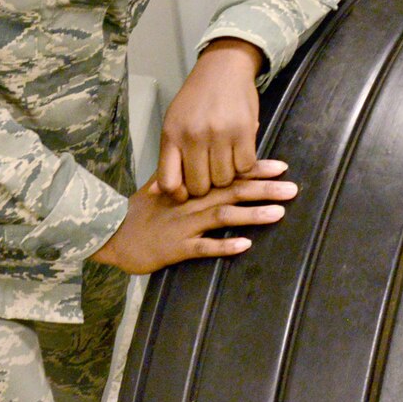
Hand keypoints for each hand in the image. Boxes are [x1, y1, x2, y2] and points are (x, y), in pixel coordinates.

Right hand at [92, 160, 297, 274]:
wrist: (109, 232)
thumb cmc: (141, 210)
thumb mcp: (164, 183)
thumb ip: (190, 171)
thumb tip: (215, 154)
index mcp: (193, 186)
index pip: (229, 173)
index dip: (255, 170)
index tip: (282, 167)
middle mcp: (192, 202)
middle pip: (233, 192)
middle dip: (264, 189)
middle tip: (293, 188)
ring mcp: (185, 225)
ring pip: (223, 217)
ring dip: (252, 215)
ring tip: (279, 213)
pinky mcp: (176, 247)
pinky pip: (203, 247)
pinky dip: (224, 246)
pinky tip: (245, 245)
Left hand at [158, 38, 264, 197]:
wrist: (223, 68)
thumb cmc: (196, 99)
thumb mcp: (174, 124)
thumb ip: (169, 158)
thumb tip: (155, 193)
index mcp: (172, 135)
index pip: (169, 183)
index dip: (179, 195)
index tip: (187, 192)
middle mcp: (193, 136)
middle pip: (200, 187)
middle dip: (207, 186)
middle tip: (212, 174)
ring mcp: (220, 134)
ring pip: (224, 179)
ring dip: (227, 176)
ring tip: (226, 162)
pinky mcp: (245, 131)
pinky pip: (246, 166)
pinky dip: (245, 166)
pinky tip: (240, 154)